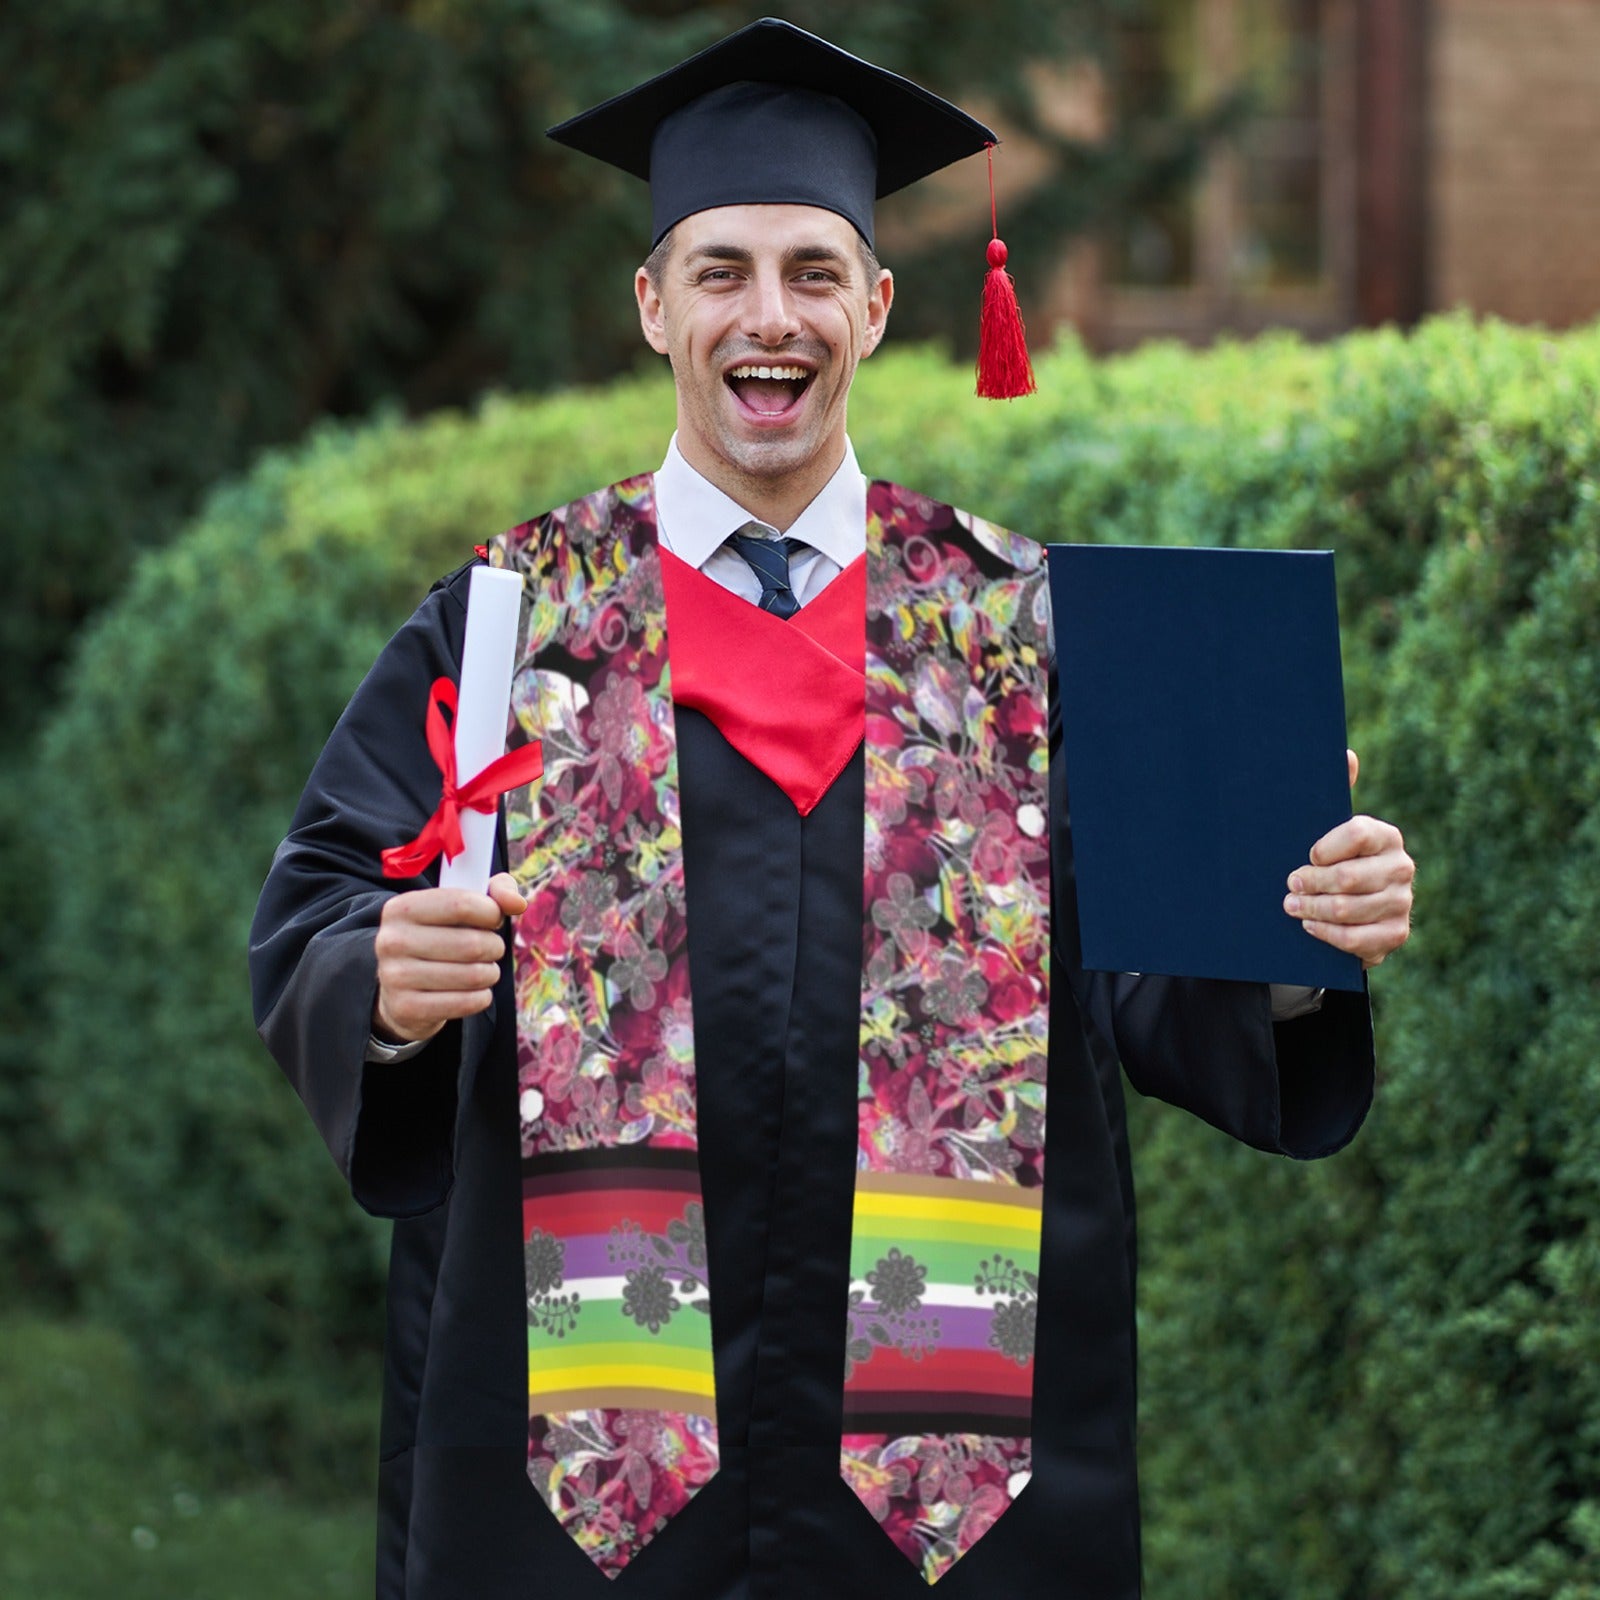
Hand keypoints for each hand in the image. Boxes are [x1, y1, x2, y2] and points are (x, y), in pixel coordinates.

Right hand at [372, 871, 527, 1043]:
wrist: (401, 988)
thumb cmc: (441, 936)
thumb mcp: (461, 905)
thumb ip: (495, 892)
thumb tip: (517, 903)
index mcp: (402, 907)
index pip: (461, 904)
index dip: (491, 912)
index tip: (493, 919)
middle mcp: (392, 940)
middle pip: (472, 944)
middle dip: (494, 947)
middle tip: (490, 949)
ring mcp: (395, 976)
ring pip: (473, 975)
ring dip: (490, 973)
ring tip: (483, 970)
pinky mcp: (406, 1008)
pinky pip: (466, 1003)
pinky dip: (481, 997)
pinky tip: (474, 991)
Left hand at [1283, 750, 1413, 968]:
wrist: (1350, 908)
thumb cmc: (1332, 860)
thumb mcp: (1329, 828)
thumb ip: (1336, 792)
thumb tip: (1346, 754)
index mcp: (1386, 836)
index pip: (1356, 833)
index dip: (1325, 847)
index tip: (1306, 855)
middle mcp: (1401, 867)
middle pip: (1348, 877)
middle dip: (1310, 883)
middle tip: (1289, 885)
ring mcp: (1401, 903)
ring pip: (1348, 909)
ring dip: (1312, 909)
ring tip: (1291, 906)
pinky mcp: (1395, 934)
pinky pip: (1356, 939)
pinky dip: (1327, 934)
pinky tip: (1310, 926)